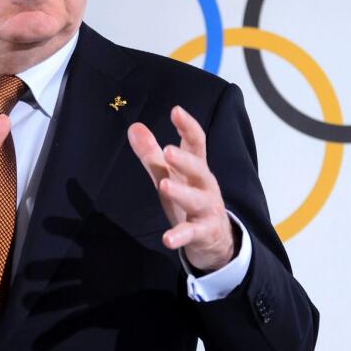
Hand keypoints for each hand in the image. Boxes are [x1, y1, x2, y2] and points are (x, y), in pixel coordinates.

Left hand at [127, 106, 235, 272]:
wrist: (216, 239)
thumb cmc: (190, 200)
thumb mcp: (170, 175)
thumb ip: (152, 153)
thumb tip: (134, 127)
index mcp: (197, 168)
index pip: (196, 143)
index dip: (188, 126)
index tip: (176, 111)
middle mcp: (205, 186)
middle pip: (199, 169)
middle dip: (185, 160)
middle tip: (168, 151)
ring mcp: (207, 209)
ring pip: (196, 199)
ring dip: (181, 192)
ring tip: (164, 185)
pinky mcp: (203, 232)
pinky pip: (192, 233)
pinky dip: (180, 236)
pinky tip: (167, 239)